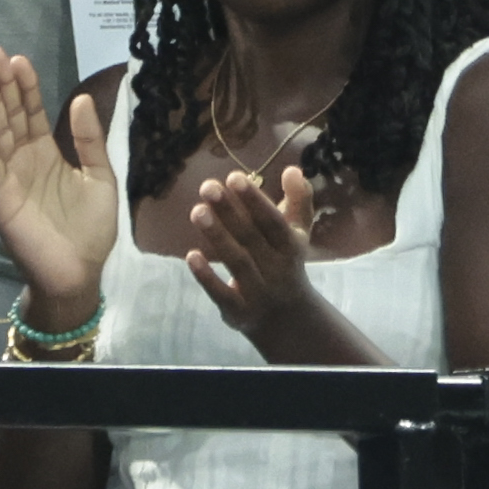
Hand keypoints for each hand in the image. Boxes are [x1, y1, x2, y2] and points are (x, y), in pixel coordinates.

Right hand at [0, 44, 119, 320]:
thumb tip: (81, 98)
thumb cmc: (91, 230)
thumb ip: (89, 141)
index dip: (25, 86)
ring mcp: (8, 176)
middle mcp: (22, 159)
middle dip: (0, 83)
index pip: (31, 111)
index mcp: (46, 153)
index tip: (18, 59)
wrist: (79, 273)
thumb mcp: (100, 177)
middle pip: (8, 114)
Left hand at [186, 166, 324, 340]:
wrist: (288, 320)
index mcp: (291, 247)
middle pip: (252, 238)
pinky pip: (222, 294)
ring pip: (237, 262)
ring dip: (217, 236)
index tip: (234, 177)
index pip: (273, 222)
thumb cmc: (286, 262)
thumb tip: (292, 168)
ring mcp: (258, 293)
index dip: (255, 200)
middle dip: (230, 211)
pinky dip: (207, 277)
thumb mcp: (297, 233)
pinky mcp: (239, 312)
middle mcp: (277, 269)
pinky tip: (190, 255)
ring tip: (197, 211)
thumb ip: (298, 200)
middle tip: (207, 186)